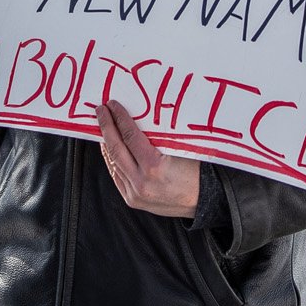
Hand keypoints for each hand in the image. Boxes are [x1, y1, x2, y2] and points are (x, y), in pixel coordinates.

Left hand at [97, 101, 198, 218]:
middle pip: (116, 148)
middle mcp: (141, 182)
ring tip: (103, 127)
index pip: (130, 136)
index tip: (113, 105)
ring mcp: (135, 193)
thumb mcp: (181, 149)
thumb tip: (139, 116)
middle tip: (101, 110)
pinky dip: (111, 160)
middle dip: (106, 127)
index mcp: (154, 167)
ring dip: (106, 143)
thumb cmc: (196, 171)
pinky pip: (117, 176)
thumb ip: (159, 137)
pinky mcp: (133, 200)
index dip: (119, 118)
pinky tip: (109, 149)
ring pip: (113, 163)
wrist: (204, 200)